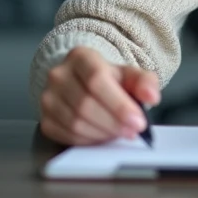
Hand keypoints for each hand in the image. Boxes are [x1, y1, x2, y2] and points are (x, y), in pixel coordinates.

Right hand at [39, 46, 159, 145]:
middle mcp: (59, 75)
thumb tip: (152, 96)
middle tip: (133, 130)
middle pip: (85, 104)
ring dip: (103, 132)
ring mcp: (48, 98)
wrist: (84, 84)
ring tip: (120, 132)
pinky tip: (103, 135)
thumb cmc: (108, 80)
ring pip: (75, 122)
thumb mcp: (129, 74)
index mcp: (80, 57)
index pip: (96, 79)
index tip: (138, 121)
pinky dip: (89, 140)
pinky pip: (67, 135)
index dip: (118, 104)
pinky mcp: (45, 120)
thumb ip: (144, 82)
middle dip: (114, 122)